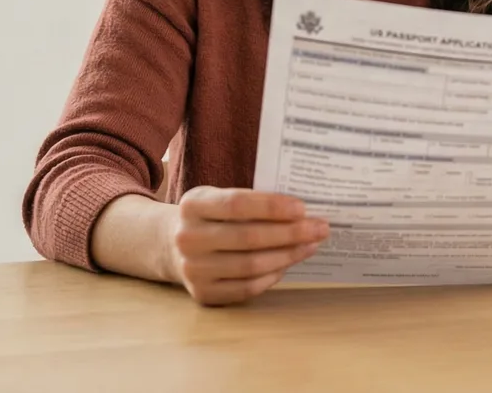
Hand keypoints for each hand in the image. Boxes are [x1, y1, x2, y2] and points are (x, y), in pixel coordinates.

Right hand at [165, 187, 329, 305]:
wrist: (170, 245)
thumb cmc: (210, 217)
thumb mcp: (217, 197)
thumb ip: (250, 200)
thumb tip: (300, 211)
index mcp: (192, 205)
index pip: (237, 204)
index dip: (272, 207)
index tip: (303, 208)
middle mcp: (188, 238)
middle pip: (248, 237)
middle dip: (291, 233)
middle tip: (320, 228)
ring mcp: (193, 269)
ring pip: (251, 265)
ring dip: (288, 255)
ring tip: (311, 245)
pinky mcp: (203, 293)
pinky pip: (247, 287)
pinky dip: (272, 276)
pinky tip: (288, 264)